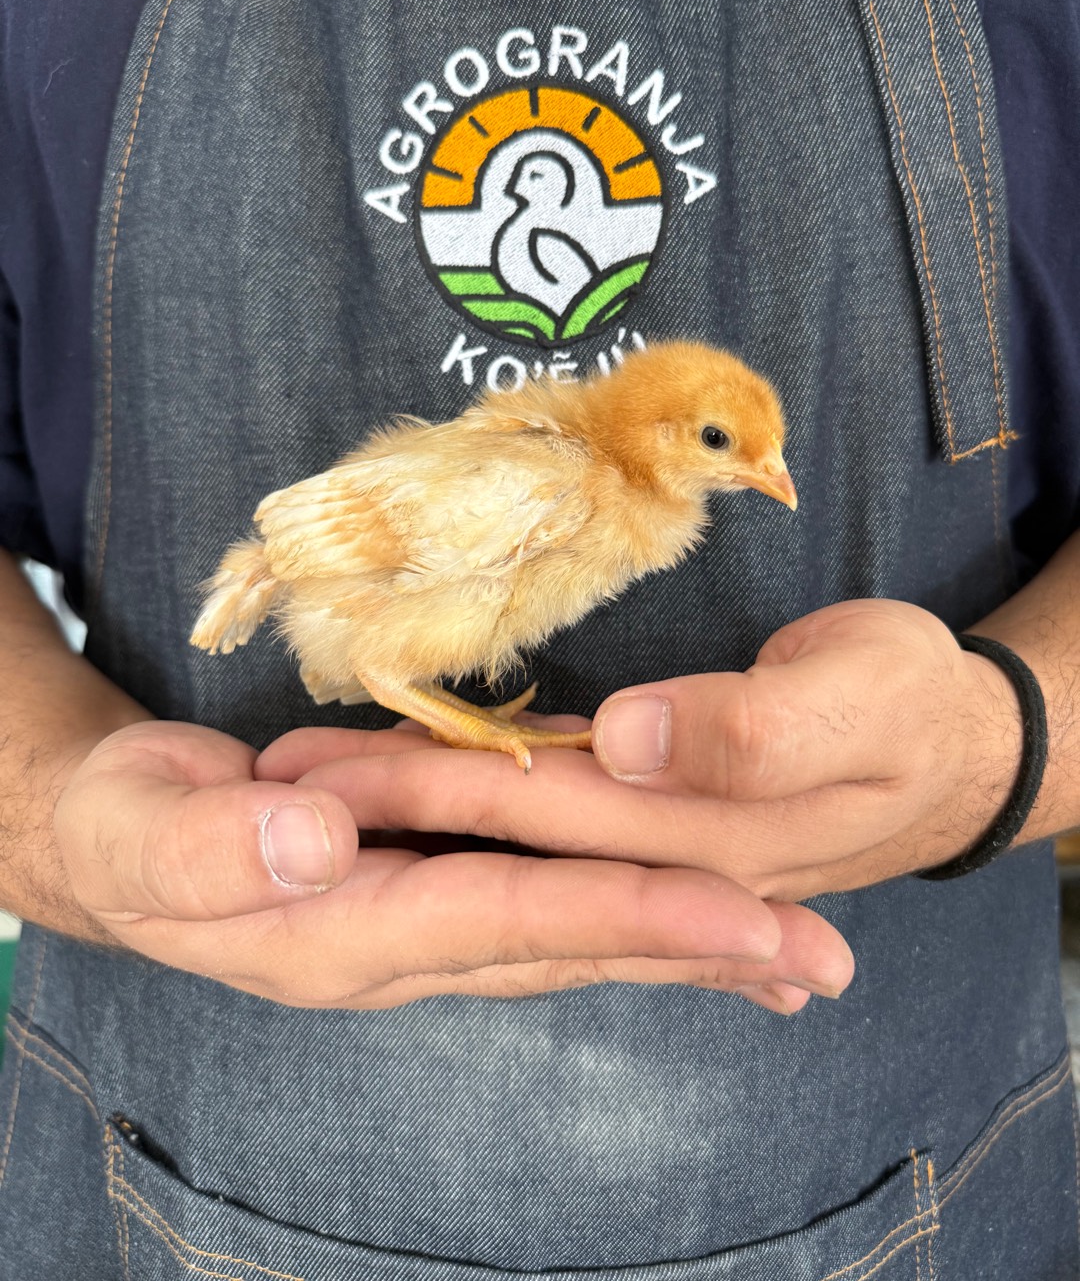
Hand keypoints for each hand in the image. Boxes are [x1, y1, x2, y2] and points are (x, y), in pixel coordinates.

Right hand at [52, 718, 850, 1010]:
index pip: (511, 920)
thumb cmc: (127, 828)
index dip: (626, 915)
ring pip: (575, 942)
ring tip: (793, 956)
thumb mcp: (138, 828)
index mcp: (345, 932)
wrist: (120, 843)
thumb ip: (214, 845)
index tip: (742, 916)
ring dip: (684, 947)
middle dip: (697, 950)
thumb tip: (315, 839)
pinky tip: (690, 920)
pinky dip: (628, 920)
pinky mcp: (433, 899)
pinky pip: (549, 915)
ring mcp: (425, 931)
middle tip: (824, 957)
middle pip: (574, 949)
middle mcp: (407, 948)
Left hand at [280, 601, 1019, 972]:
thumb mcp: (870, 701)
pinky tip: (440, 816)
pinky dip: (489, 824)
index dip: (422, 794)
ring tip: (315, 788)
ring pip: (515, 843)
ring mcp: (653, 858)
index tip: (317, 780)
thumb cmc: (926, 707)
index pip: (529, 822)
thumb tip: (621, 741)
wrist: (972, 749)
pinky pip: (555, 837)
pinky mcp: (661, 828)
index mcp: (698, 836)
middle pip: (496, 840)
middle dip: (386, 811)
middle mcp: (651, 867)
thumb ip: (749, 732)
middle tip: (274, 774)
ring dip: (420, 819)